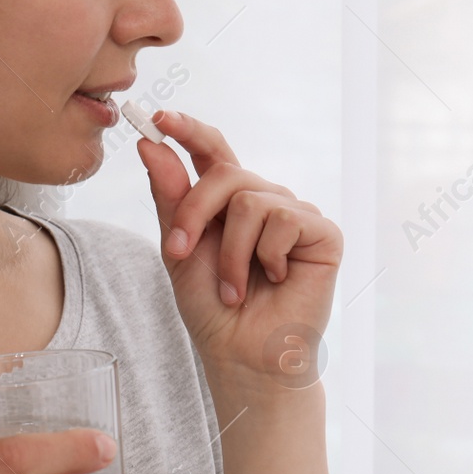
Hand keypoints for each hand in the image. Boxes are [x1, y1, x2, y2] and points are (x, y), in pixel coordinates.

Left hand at [135, 108, 341, 387]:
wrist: (242, 355)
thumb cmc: (213, 308)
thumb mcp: (180, 249)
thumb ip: (171, 197)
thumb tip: (150, 144)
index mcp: (230, 201)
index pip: (213, 151)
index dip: (189, 130)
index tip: (157, 118)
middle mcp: (265, 200)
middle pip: (226, 173)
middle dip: (195, 212)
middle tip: (180, 252)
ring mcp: (296, 214)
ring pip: (251, 200)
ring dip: (231, 253)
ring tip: (235, 288)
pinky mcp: (323, 233)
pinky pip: (284, 219)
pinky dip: (266, 256)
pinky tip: (275, 280)